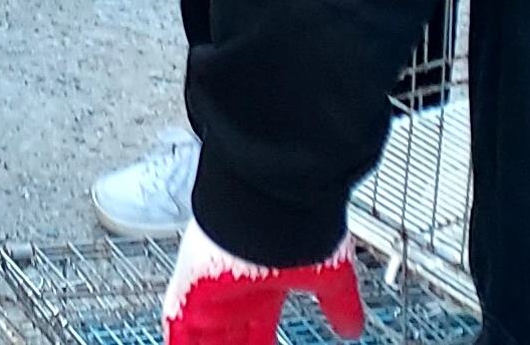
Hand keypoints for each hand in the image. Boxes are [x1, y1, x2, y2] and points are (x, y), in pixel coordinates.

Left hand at [161, 222, 364, 344]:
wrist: (274, 200)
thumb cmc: (300, 225)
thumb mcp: (331, 277)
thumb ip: (339, 304)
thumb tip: (353, 327)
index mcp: (265, 285)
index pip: (258, 328)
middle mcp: (236, 288)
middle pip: (227, 335)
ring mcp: (211, 289)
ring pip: (199, 334)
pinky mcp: (189, 289)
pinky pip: (177, 326)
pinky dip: (180, 342)